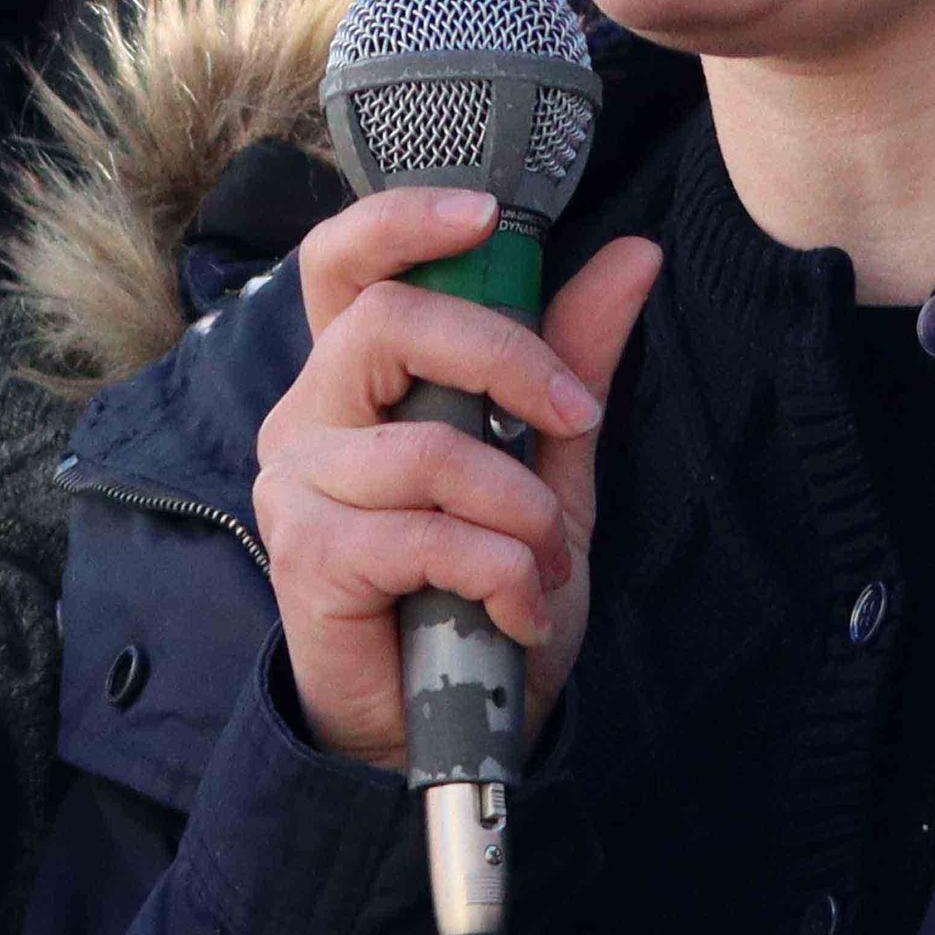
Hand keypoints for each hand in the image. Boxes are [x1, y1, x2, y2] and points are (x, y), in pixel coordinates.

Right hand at [255, 191, 664, 772]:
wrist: (441, 720)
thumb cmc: (484, 578)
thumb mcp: (549, 458)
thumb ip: (574, 355)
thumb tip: (636, 253)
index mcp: (359, 372)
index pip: (345, 260)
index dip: (405, 218)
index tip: (492, 215)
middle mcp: (310, 412)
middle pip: (391, 322)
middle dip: (507, 358)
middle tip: (573, 417)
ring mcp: (298, 484)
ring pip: (430, 447)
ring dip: (520, 509)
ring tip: (546, 561)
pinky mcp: (308, 556)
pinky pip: (426, 535)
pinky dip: (500, 572)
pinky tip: (516, 608)